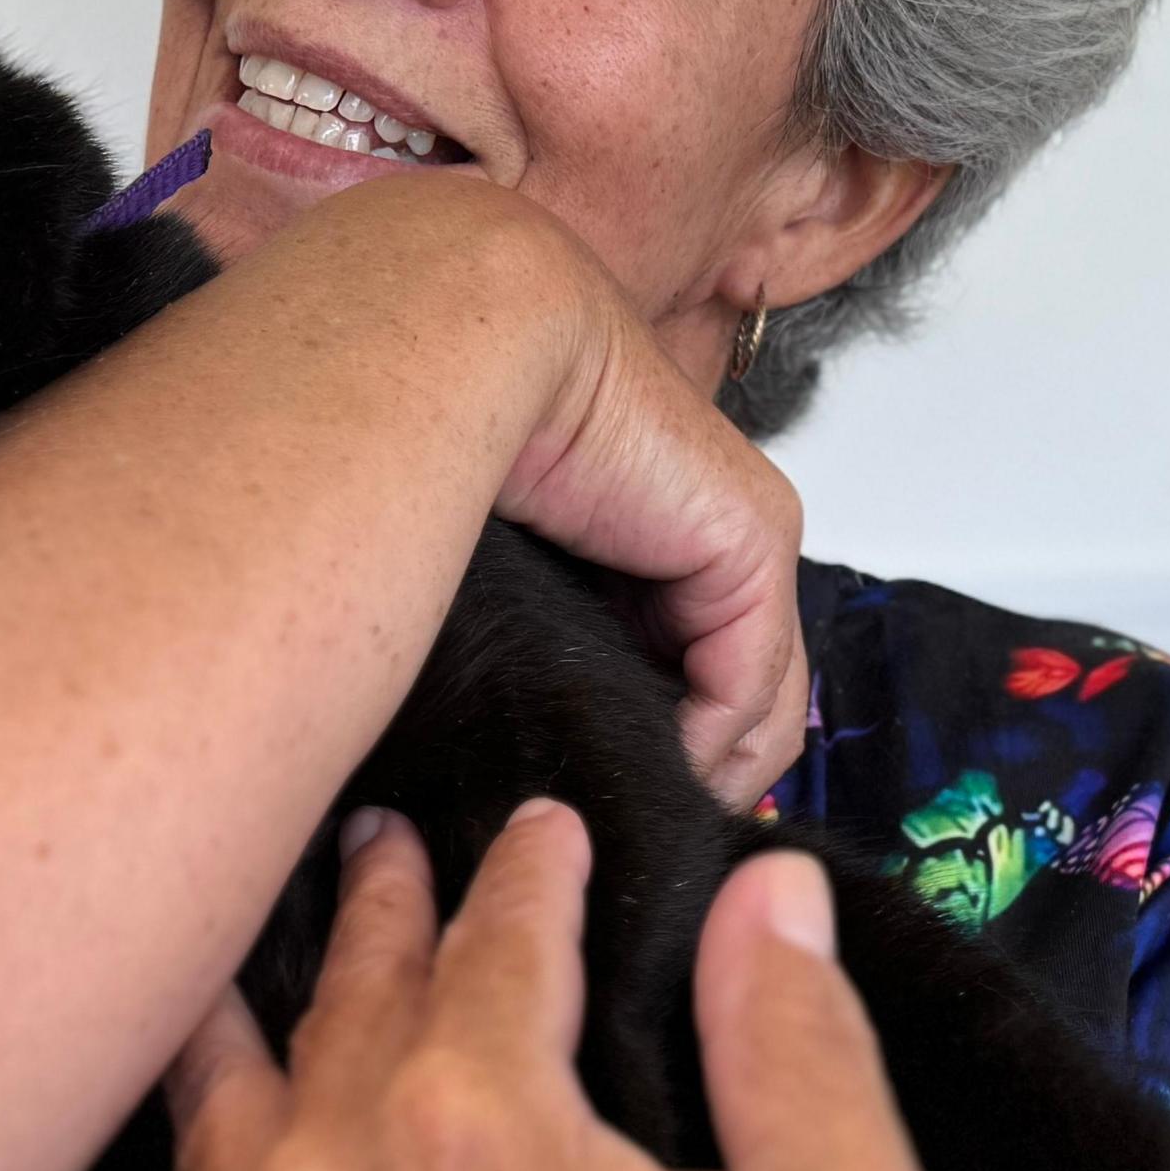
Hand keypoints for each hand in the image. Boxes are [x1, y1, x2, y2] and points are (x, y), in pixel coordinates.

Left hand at [0, 802, 951, 1170]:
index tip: (546, 829)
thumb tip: (777, 897)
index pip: (504, 938)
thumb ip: (802, 1048)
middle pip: (354, 998)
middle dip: (375, 904)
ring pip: (216, 1111)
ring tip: (199, 950)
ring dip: (218, 1017)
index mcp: (486, 1123)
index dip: (532, 869)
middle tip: (376, 841)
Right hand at [276, 179, 808, 803]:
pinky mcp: (746, 533)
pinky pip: (750, 679)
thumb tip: (515, 748)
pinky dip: (706, 744)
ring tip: (625, 819)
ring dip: (694, 770)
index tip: (598, 814)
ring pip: (753, 697)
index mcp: (625, 519)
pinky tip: (646, 772)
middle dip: (680, 768)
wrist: (444, 330)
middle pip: (727, 689)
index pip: (678, 660)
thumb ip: (526, 639)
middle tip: (622, 840)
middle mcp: (688, 521)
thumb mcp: (482, 566)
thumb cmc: (416, 417)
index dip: (648, 746)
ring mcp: (731, 525)